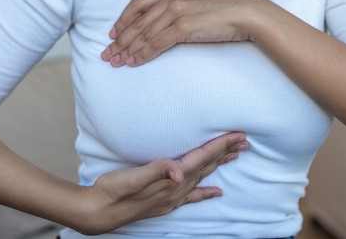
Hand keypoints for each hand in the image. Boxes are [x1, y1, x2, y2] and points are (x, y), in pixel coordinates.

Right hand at [79, 131, 248, 234]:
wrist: (99, 212)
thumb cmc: (113, 190)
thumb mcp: (132, 177)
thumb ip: (157, 171)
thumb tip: (178, 171)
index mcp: (172, 180)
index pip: (203, 158)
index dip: (221, 145)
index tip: (239, 134)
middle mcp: (177, 190)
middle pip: (208, 166)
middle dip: (227, 152)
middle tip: (245, 141)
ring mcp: (173, 197)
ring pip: (203, 177)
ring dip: (219, 165)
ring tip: (235, 155)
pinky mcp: (166, 201)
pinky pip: (193, 195)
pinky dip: (206, 192)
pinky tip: (217, 192)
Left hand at [101, 0, 254, 66]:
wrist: (247, 12)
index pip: (138, 3)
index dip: (123, 19)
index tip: (113, 33)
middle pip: (137, 22)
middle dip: (120, 40)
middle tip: (108, 54)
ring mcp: (176, 12)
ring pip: (144, 34)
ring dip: (129, 50)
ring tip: (118, 62)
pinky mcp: (184, 28)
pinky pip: (157, 44)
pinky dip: (144, 54)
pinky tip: (136, 62)